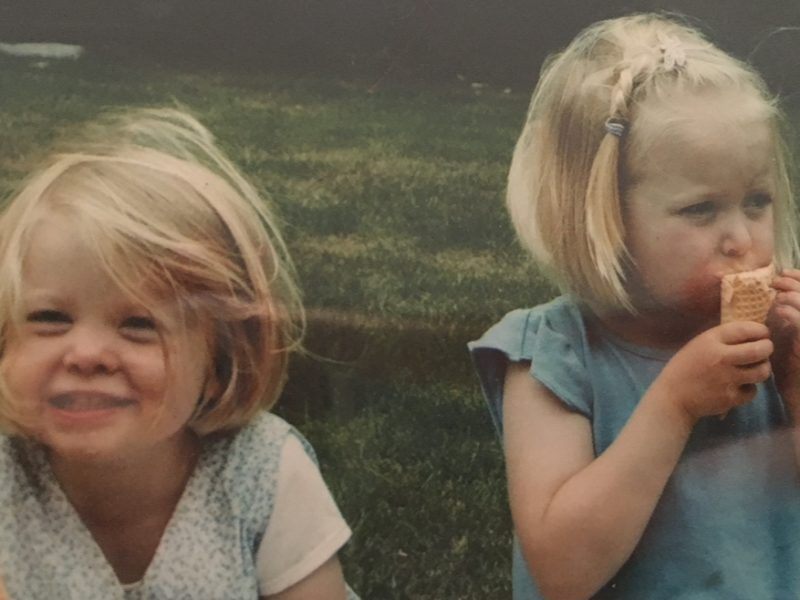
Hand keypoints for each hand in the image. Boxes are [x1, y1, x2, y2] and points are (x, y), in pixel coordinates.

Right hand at [653, 321, 772, 421]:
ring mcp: (727, 379)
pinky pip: (752, 391)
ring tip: (755, 369)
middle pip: (760, 350)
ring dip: (762, 369)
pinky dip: (749, 389)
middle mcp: (721, 357)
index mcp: (711, 340)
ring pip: (762, 371)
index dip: (761, 330)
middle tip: (765, 350)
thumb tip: (751, 336)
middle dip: (767, 348)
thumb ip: (722, 340)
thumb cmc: (685, 367)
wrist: (673, 397)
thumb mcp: (698, 345)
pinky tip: (739, 387)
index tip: (763, 334)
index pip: (746, 329)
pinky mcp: (731, 397)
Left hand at [770, 268, 799, 392]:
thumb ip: (785, 319)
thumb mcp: (788, 337)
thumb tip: (778, 298)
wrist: (799, 395)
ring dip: (795, 296)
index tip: (784, 273)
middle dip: (796, 283)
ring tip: (778, 294)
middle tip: (777, 280)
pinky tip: (780, 311)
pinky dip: (793, 314)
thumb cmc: (791, 369)